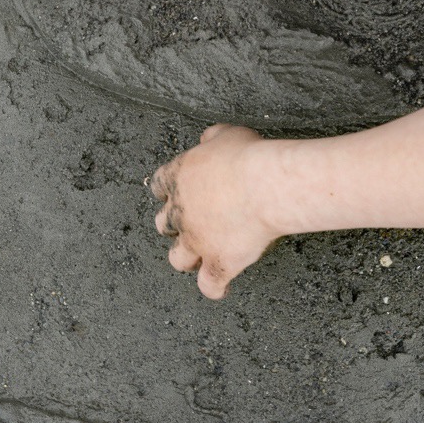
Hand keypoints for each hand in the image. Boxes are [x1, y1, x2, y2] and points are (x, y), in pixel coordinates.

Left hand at [150, 124, 285, 299]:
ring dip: (187, 258)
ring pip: (178, 259)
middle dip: (176, 225)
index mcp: (177, 178)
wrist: (265, 185)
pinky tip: (222, 288)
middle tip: (194, 223)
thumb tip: (206, 139)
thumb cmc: (248, 157)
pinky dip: (214, 288)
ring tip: (201, 257)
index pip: (158, 187)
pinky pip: (209, 285)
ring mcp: (197, 241)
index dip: (168, 192)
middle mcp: (180, 212)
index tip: (176, 193)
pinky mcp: (218, 263)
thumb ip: (211, 138)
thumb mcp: (226, 134)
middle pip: (164, 225)